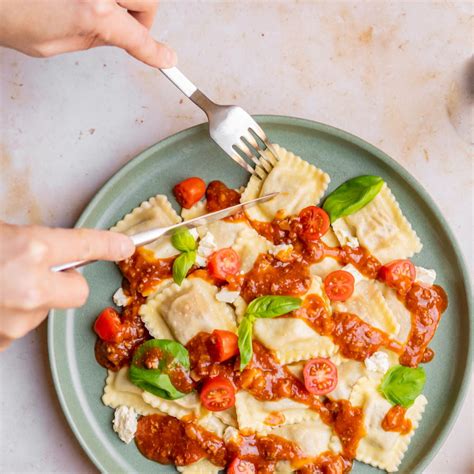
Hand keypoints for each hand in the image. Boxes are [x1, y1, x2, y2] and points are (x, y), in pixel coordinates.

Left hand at [0, 0, 175, 67]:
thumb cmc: (4, 12)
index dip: (155, 52)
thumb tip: (116, 37)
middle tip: (124, 27)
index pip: (139, 38)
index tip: (167, 59)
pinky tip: (83, 0)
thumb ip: (93, 39)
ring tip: (96, 7)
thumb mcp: (53, 44)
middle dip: (142, 16)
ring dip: (126, 0)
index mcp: (94, 11)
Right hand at [0, 222, 134, 349]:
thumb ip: (29, 242)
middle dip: (68, 283)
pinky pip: (19, 327)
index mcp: (30, 250)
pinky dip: (9, 318)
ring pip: (45, 310)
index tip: (124, 246)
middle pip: (79, 291)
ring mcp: (18, 322)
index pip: (86, 246)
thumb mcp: (0, 234)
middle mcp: (31, 289)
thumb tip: (44, 248)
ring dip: (30, 301)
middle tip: (39, 273)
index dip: (109, 245)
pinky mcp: (3, 344)